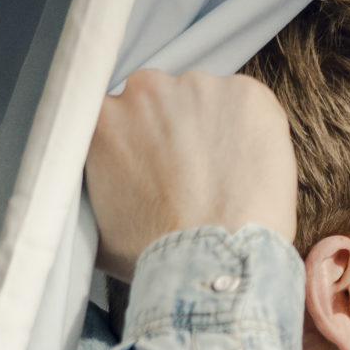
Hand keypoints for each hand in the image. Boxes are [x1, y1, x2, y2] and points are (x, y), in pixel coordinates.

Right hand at [86, 68, 296, 278]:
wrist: (208, 261)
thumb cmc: (153, 253)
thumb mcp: (95, 221)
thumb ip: (97, 183)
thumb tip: (106, 186)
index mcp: (103, 117)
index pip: (124, 115)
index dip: (145, 140)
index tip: (157, 161)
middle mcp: (146, 90)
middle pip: (164, 101)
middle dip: (177, 130)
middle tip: (192, 173)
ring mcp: (198, 88)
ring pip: (207, 101)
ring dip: (215, 129)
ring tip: (225, 178)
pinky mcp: (247, 95)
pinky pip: (251, 106)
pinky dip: (254, 132)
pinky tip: (250, 170)